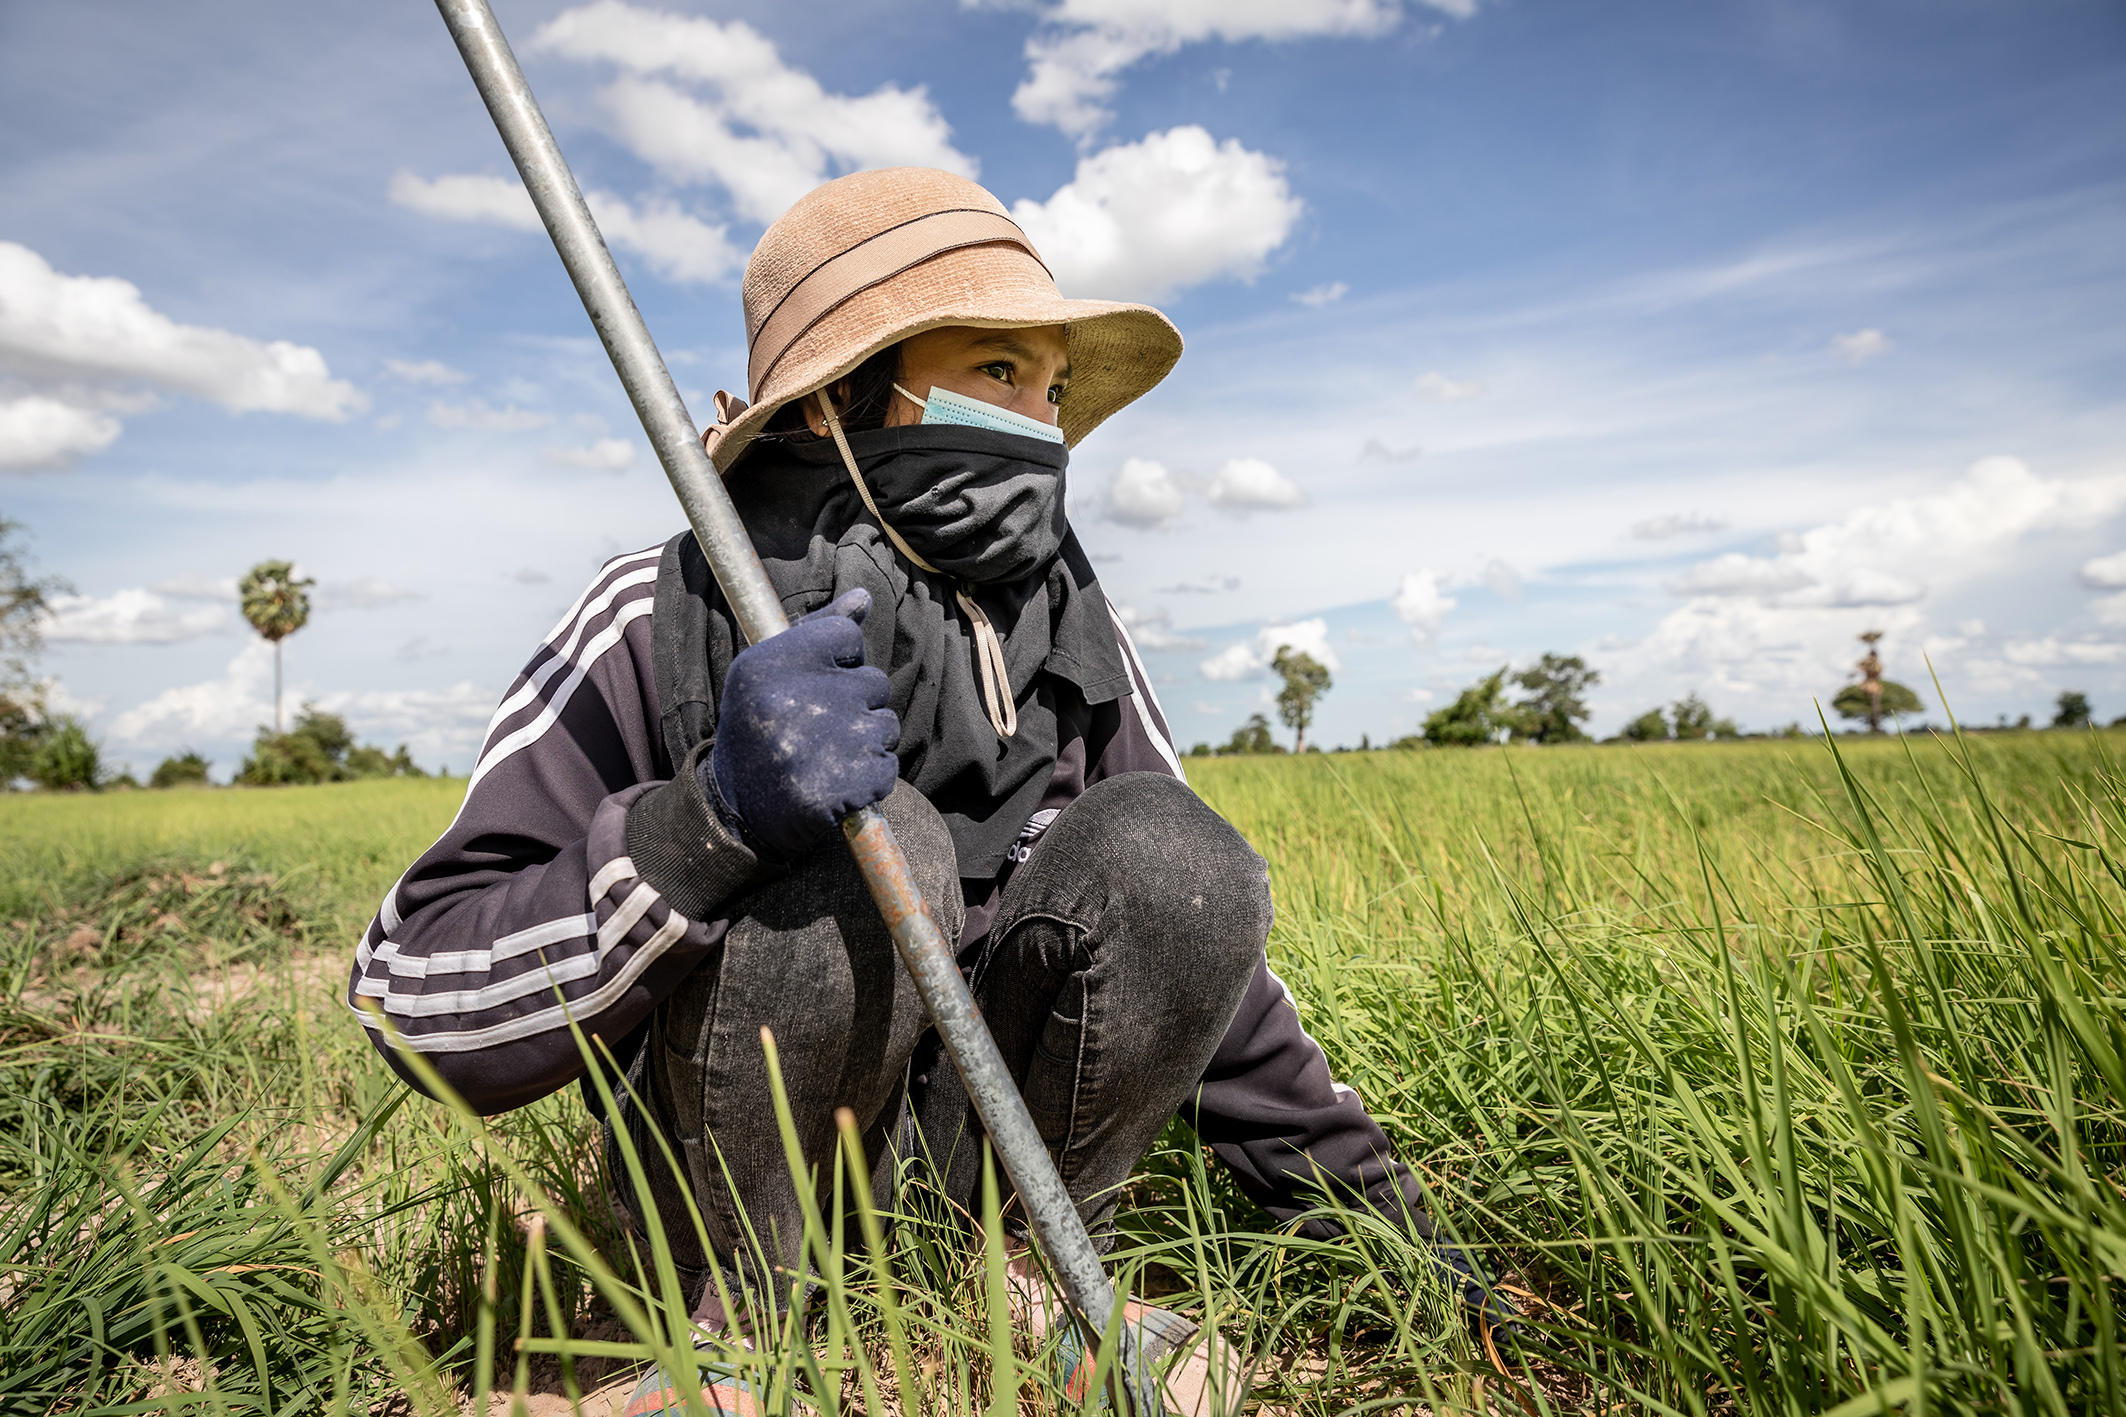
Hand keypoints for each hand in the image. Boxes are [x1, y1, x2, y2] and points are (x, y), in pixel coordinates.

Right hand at [707, 588, 900, 860]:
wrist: (738, 812)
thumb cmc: (760, 730)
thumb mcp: (769, 673)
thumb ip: (818, 629)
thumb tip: (864, 598)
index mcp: (769, 664)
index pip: (846, 636)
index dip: (840, 662)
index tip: (816, 685)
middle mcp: (796, 698)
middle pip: (874, 681)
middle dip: (857, 706)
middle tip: (817, 730)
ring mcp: (825, 744)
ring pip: (887, 725)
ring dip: (867, 743)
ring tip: (825, 759)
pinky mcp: (847, 784)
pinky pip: (888, 766)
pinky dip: (870, 778)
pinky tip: (836, 784)